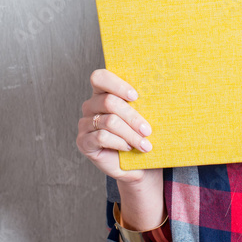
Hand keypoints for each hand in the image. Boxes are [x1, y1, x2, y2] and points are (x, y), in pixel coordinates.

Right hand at [76, 69, 157, 185]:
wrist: (134, 163)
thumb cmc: (139, 135)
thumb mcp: (142, 116)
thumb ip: (141, 103)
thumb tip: (158, 91)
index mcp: (102, 93)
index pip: (99, 78)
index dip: (116, 84)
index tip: (135, 96)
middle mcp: (90, 106)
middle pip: (108, 102)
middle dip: (132, 116)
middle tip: (147, 130)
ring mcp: (85, 124)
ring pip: (109, 121)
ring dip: (130, 134)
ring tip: (144, 144)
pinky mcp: (83, 142)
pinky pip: (102, 137)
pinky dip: (119, 143)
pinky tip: (128, 148)